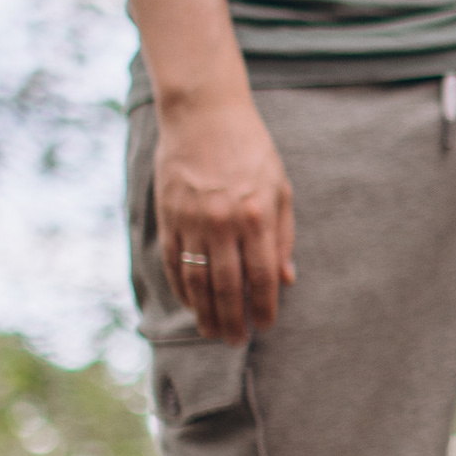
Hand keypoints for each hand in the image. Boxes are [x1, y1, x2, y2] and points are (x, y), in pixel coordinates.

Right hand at [155, 86, 295, 339]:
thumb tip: (286, 279)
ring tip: (212, 331)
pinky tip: (191, 303)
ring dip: (205, 312)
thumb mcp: (279, 188)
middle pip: (227, 287)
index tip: (266, 325)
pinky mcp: (168, 216)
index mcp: (256, 216)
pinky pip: (174, 263)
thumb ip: (282, 236)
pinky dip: (182, 288)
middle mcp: (223, 223)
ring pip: (197, 281)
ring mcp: (192, 221)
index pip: (262, 277)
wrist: (203, 114)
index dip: (264, 307)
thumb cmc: (250, 149)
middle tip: (237, 341)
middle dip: (233, 320)